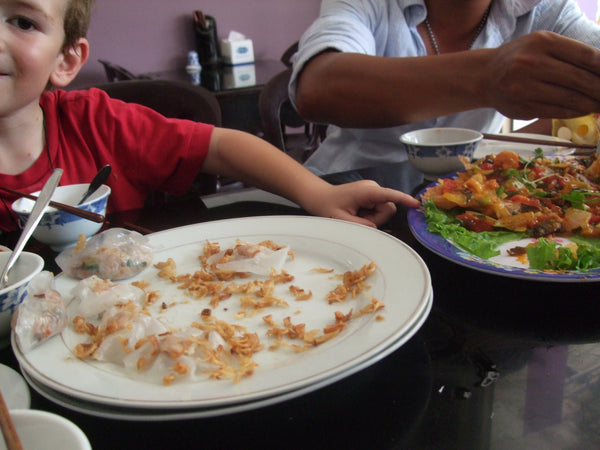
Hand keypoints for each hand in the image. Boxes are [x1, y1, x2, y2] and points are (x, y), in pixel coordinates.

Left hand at [307, 180, 420, 227]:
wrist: (319, 196)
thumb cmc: (327, 205)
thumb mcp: (341, 219)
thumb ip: (360, 224)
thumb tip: (375, 227)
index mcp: (367, 191)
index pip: (390, 195)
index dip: (403, 199)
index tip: (416, 204)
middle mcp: (373, 188)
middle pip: (388, 208)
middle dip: (377, 218)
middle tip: (357, 219)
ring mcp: (373, 191)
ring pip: (383, 210)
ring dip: (372, 217)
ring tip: (355, 215)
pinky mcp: (371, 195)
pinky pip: (378, 209)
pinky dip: (369, 215)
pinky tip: (357, 213)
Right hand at [485, 31, 599, 118]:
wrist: (486, 76)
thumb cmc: (520, 59)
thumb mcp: (542, 46)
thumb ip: (570, 55)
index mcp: (542, 42)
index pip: (585, 56)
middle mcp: (532, 63)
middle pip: (579, 79)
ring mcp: (525, 87)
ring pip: (569, 98)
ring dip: (591, 103)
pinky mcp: (523, 106)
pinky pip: (556, 111)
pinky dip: (574, 111)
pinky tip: (584, 109)